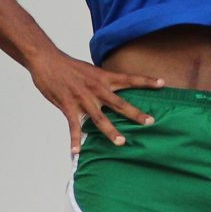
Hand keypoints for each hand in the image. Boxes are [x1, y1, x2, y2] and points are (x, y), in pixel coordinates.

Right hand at [28, 52, 158, 151]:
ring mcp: (82, 99)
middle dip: (135, 114)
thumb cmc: (69, 66)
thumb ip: (102, 82)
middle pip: (119, 103)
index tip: (163, 84)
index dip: (146, 81)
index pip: (129, 78)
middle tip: (151, 122)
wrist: (47, 60)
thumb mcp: (91, 71)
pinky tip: (76, 152)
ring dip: (111, 131)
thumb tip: (113, 92)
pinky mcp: (68, 106)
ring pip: (100, 118)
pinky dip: (75, 140)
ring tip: (122, 142)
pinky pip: (73, 126)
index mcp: (103, 78)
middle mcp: (96, 89)